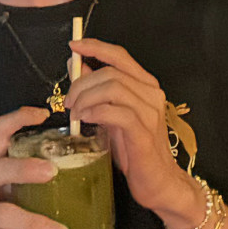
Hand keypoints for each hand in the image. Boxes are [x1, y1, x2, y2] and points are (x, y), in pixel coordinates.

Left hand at [65, 37, 186, 213]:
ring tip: (75, 113)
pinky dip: (96, 111)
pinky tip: (86, 120)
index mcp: (145, 86)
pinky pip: (117, 112)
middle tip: (69, 101)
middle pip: (111, 72)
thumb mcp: (112, 115)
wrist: (158, 182)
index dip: (95, 47)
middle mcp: (151, 94)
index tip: (74, 46)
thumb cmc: (134, 150)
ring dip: (86, 97)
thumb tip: (77, 67)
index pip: (120, 55)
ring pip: (113, 88)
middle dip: (82, 83)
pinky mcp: (144, 133)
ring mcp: (150, 113)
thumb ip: (98, 91)